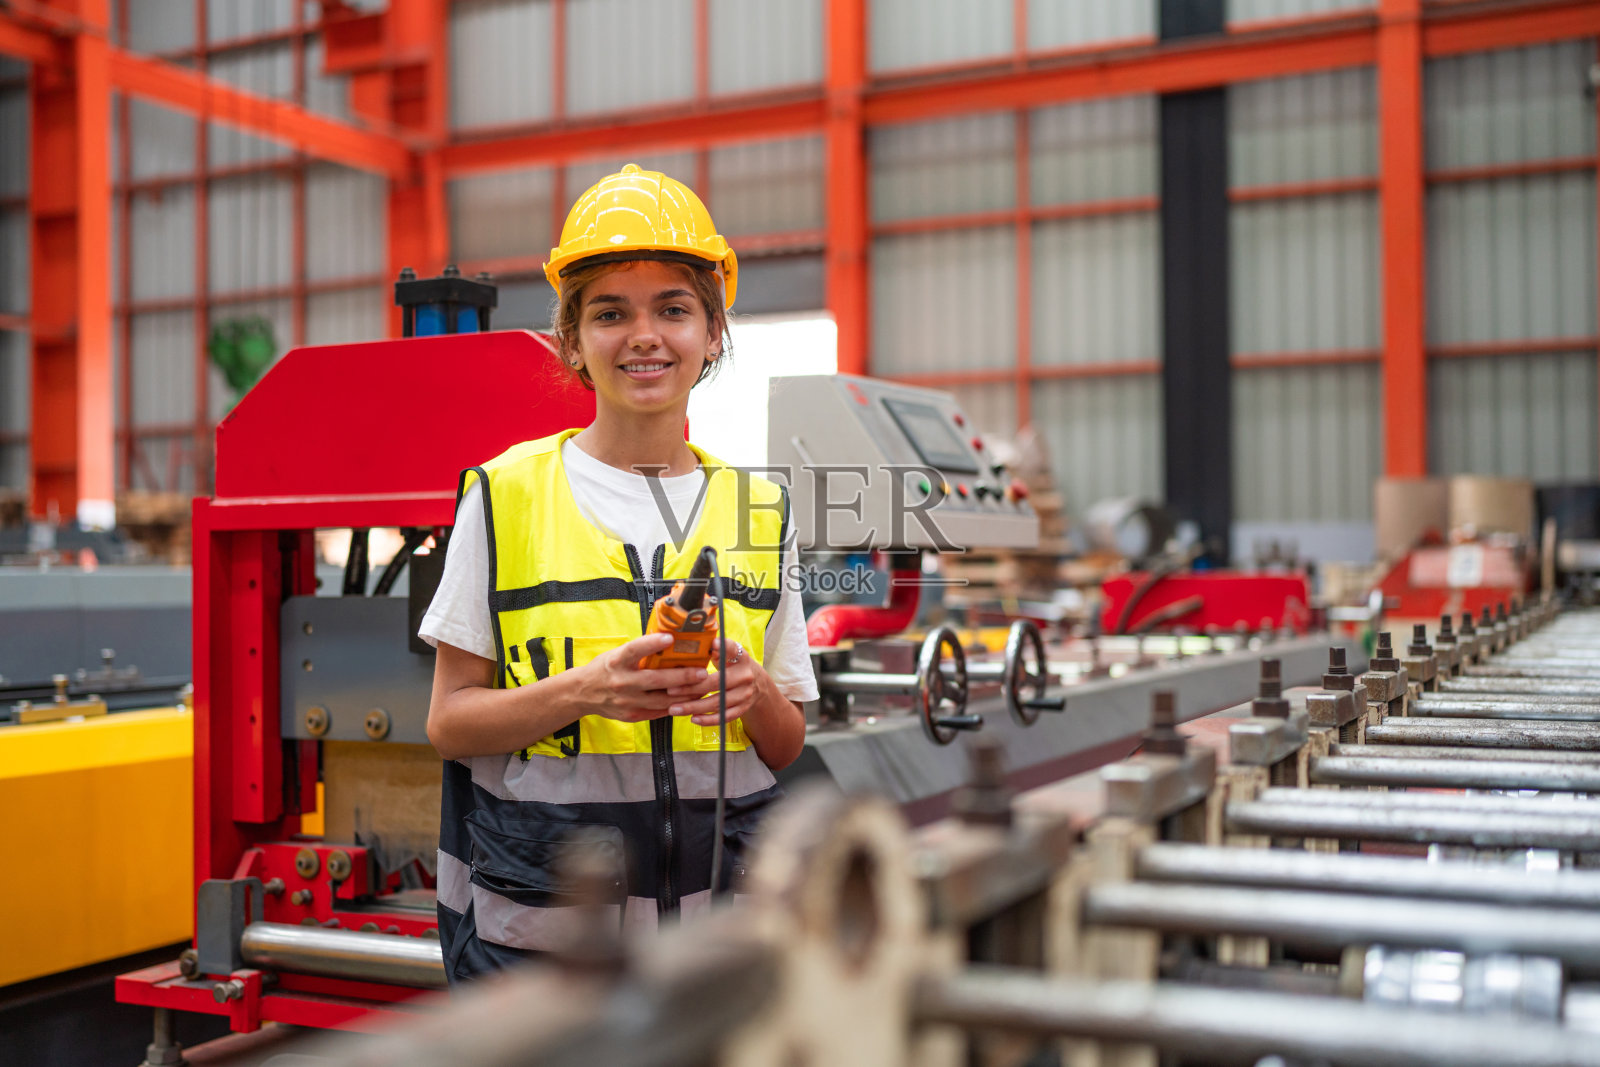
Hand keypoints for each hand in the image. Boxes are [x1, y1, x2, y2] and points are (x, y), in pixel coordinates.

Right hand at [575, 633, 712, 723]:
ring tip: (701, 687)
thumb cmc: (605, 669)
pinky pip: (658, 711)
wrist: (583, 694)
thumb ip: (639, 652)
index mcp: (616, 662)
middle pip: (655, 680)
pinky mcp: (632, 715)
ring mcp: (627, 701)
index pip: (634, 650)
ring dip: (685, 694)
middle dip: (682, 677)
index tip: (670, 638)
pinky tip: (689, 699)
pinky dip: (675, 705)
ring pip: (662, 700)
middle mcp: (621, 682)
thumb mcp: (616, 654)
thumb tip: (669, 642)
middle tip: (701, 672)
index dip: (652, 644)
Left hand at [664, 637, 761, 726]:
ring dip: (694, 707)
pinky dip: (708, 720)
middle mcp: (745, 675)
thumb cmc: (731, 665)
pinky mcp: (743, 708)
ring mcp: (745, 694)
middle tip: (670, 690)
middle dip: (691, 688)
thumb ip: (713, 649)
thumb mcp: (727, 653)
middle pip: (717, 683)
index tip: (713, 644)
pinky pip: (724, 717)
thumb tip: (687, 640)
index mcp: (740, 657)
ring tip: (673, 709)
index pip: (732, 650)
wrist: (757, 683)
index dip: (723, 647)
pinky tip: (693, 718)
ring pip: (718, 703)